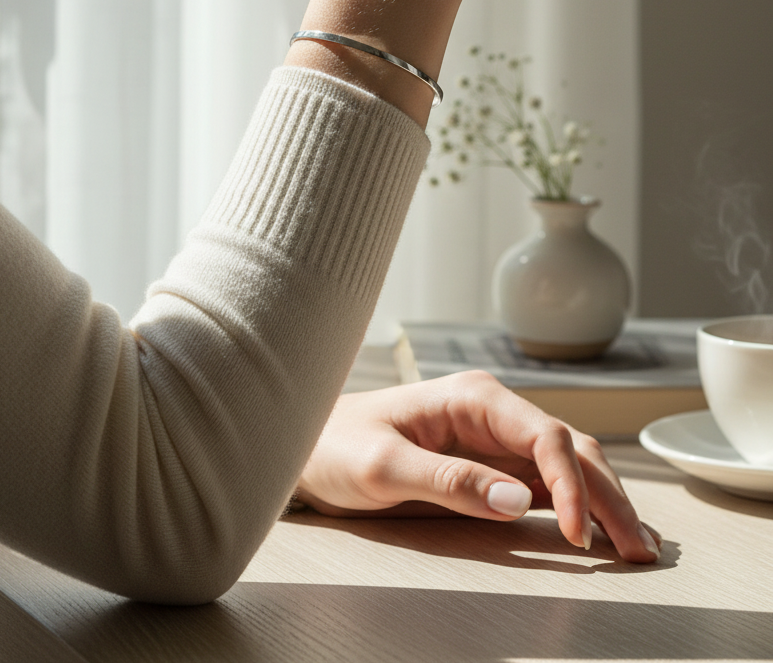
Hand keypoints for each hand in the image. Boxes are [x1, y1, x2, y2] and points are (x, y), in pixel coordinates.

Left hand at [295, 372, 660, 562]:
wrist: (308, 446)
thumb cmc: (338, 446)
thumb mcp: (383, 466)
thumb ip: (450, 481)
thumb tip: (520, 500)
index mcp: (473, 397)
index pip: (545, 434)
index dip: (572, 485)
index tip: (578, 536)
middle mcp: (494, 412)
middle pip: (571, 448)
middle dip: (608, 495)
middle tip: (638, 550)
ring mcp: (496, 438)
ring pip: (569, 465)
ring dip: (605, 501)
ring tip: (636, 546)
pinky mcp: (491, 465)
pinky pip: (548, 484)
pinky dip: (582, 508)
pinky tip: (603, 534)